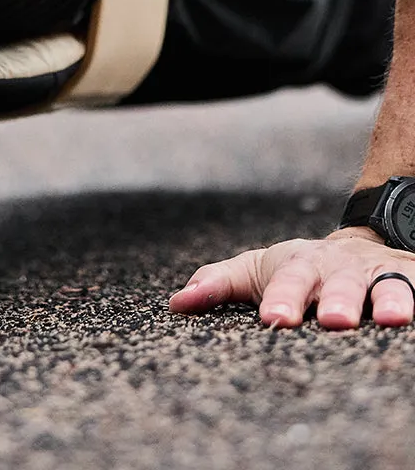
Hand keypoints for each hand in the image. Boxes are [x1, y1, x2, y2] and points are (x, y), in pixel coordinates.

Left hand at [170, 227, 414, 328]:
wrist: (358, 246)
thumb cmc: (299, 269)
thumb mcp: (259, 270)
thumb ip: (218, 284)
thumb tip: (176, 304)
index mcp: (301, 265)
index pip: (288, 280)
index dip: (282, 298)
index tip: (273, 320)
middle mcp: (342, 269)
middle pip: (340, 283)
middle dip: (337, 300)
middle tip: (334, 321)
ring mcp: (381, 277)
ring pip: (389, 286)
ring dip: (390, 300)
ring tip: (392, 319)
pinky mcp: (413, 283)